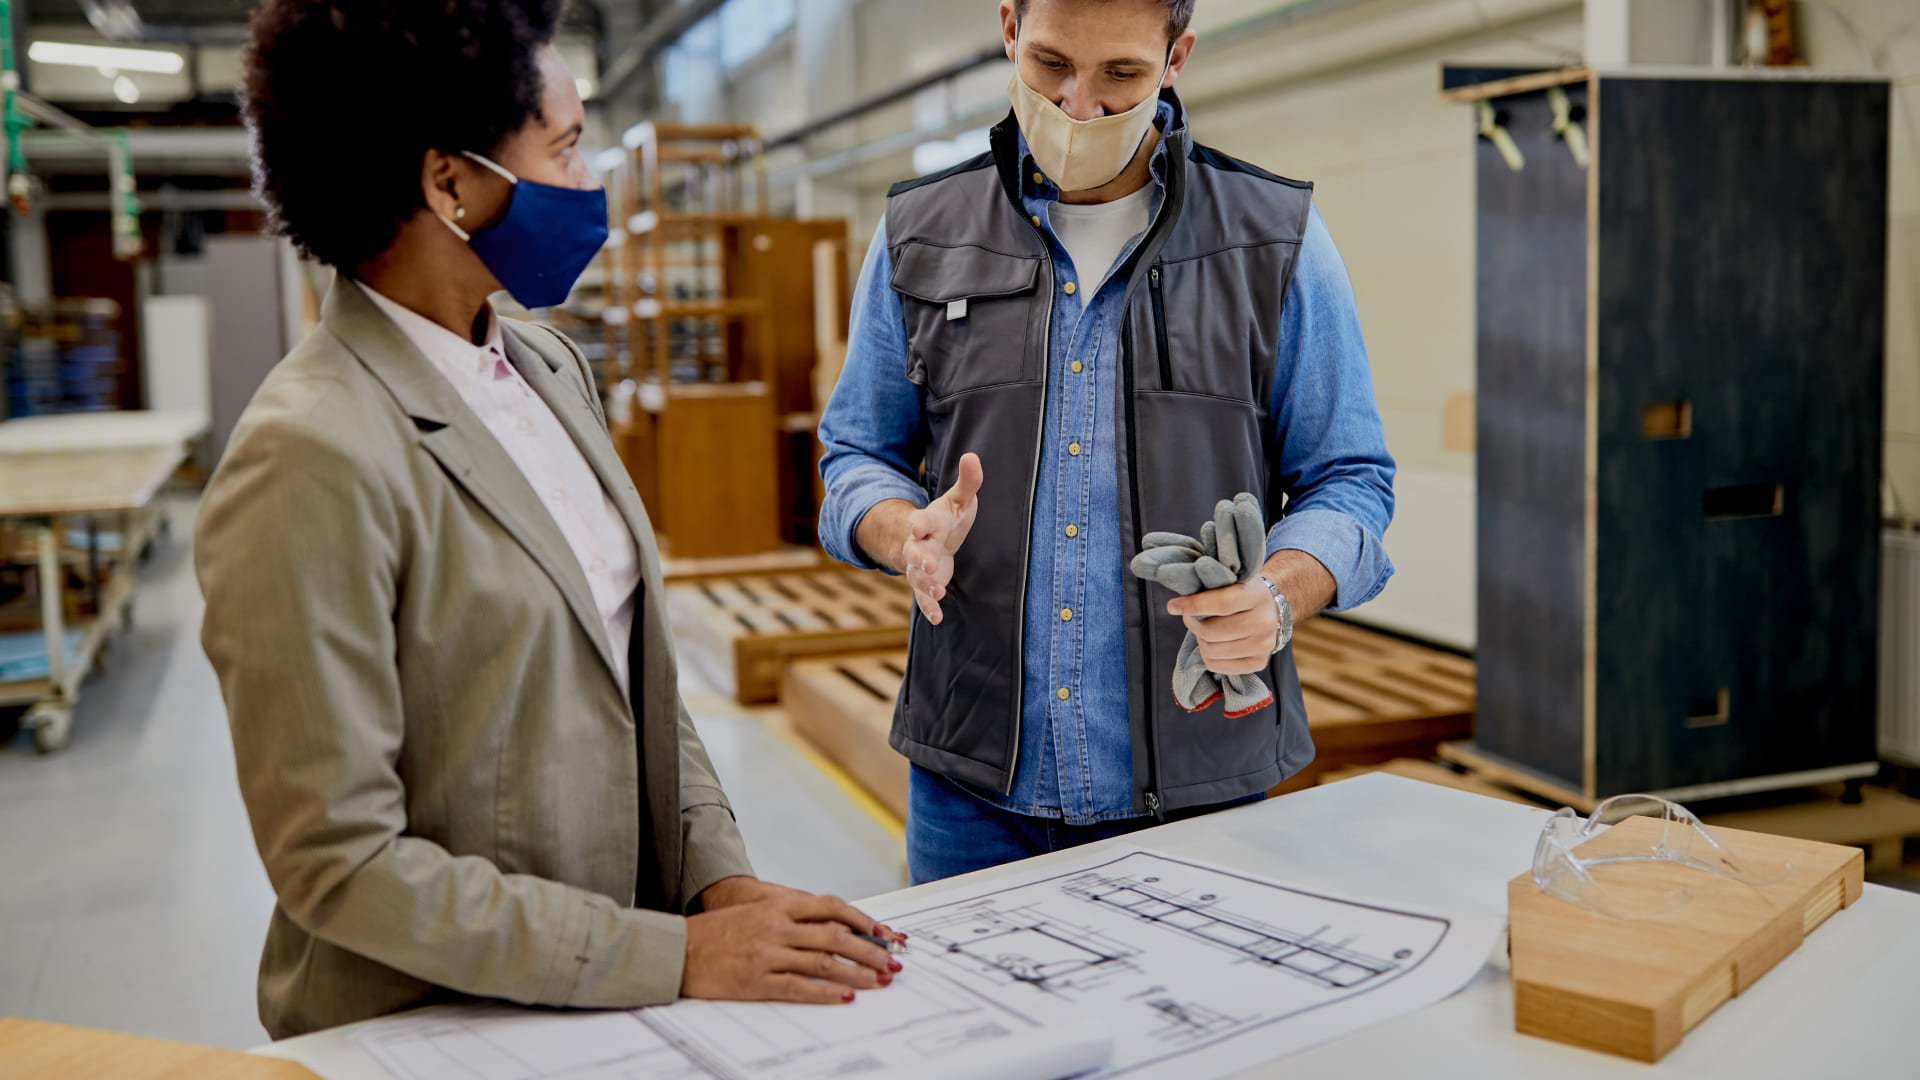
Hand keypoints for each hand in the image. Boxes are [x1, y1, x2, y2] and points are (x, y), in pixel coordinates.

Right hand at [681, 889, 903, 1004]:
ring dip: (858, 973)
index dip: (863, 920)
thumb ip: (791, 913)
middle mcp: (776, 926)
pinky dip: (826, 993)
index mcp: (778, 905)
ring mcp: (767, 954)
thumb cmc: (717, 930)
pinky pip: (800, 988)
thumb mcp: (756, 909)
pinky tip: (846, 996)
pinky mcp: (757, 981)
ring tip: (880, 981)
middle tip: (892, 962)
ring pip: (824, 962)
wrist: (677, 949)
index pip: (832, 908)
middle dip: (870, 950)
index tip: (885, 933)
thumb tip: (831, 923)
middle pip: (836, 936)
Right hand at [903, 453, 982, 625]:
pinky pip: (923, 597)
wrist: (928, 542)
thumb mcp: (958, 500)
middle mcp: (919, 545)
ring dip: (925, 585)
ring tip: (938, 592)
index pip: (922, 520)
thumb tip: (972, 456)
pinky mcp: (925, 584)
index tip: (916, 525)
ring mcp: (919, 567)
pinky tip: (937, 618)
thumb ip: (967, 482)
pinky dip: (929, 607)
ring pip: (917, 577)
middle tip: (927, 565)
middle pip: (915, 552)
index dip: (919, 522)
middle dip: (920, 558)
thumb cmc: (947, 519)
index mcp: (928, 522)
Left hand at [1169, 579, 1277, 675]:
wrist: (1271, 609)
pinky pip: (1218, 666)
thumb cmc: (1244, 592)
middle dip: (1193, 625)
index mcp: (1257, 595)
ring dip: (1200, 641)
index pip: (1222, 604)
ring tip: (1204, 631)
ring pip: (1212, 651)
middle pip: (1212, 632)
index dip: (1193, 606)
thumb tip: (1175, 605)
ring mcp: (1264, 645)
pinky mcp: (1259, 663)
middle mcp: (1264, 622)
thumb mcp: (1232, 580)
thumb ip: (1209, 588)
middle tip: (1192, 618)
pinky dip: (1207, 656)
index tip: (1173, 606)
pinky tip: (1212, 644)